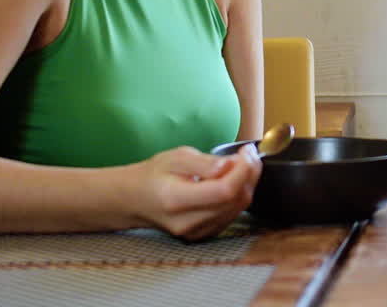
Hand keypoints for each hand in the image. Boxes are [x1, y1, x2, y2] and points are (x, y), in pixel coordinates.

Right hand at [130, 144, 261, 240]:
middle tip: (247, 154)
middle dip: (249, 174)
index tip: (246, 152)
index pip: (223, 191)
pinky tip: (232, 180)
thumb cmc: (155, 175)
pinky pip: (233, 214)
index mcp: (176, 200)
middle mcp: (187, 222)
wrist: (137, 200)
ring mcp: (197, 232)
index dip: (242, 171)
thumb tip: (230, 165)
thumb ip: (204, 163)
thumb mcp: (175, 158)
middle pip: (235, 201)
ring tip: (239, 164)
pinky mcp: (205, 234)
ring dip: (247, 184)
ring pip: (238, 208)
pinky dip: (239, 195)